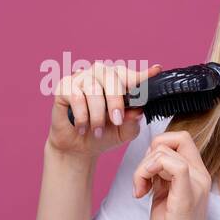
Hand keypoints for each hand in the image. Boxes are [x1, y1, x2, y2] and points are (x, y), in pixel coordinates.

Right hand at [47, 62, 162, 159]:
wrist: (78, 148)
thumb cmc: (102, 135)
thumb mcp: (124, 132)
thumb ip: (133, 121)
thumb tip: (137, 111)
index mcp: (117, 81)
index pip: (130, 75)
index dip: (142, 74)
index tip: (156, 71)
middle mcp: (99, 74)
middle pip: (111, 76)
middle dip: (116, 101)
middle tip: (117, 120)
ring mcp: (81, 78)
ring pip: (93, 89)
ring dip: (97, 114)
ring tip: (96, 131)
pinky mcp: (64, 86)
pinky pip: (76, 96)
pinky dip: (82, 115)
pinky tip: (82, 127)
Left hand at [132, 130, 212, 219]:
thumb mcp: (164, 197)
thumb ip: (161, 177)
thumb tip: (150, 159)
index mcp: (197, 175)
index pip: (181, 139)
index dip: (158, 147)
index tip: (146, 173)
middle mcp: (201, 175)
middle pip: (177, 137)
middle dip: (150, 152)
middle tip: (142, 179)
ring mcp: (197, 184)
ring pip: (166, 150)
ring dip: (142, 168)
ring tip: (140, 191)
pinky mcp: (188, 195)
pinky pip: (173, 164)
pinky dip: (148, 171)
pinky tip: (142, 192)